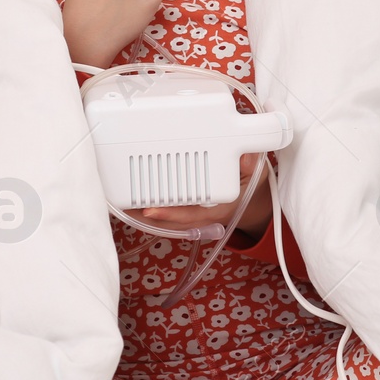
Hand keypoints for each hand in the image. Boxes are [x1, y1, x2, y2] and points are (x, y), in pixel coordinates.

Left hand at [132, 152, 271, 235]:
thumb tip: (244, 157)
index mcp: (218, 210)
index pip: (190, 216)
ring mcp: (195, 216)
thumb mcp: (255, 173)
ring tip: (123, 203)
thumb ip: (250, 164)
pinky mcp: (189, 211)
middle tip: (126, 206)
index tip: (150, 210)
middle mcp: (203, 217)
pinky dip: (153, 208)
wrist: (253, 201)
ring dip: (146, 213)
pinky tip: (136, 199)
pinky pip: (169, 214)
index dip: (169, 215)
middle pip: (171, 222)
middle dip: (148, 216)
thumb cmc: (250, 185)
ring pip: (167, 220)